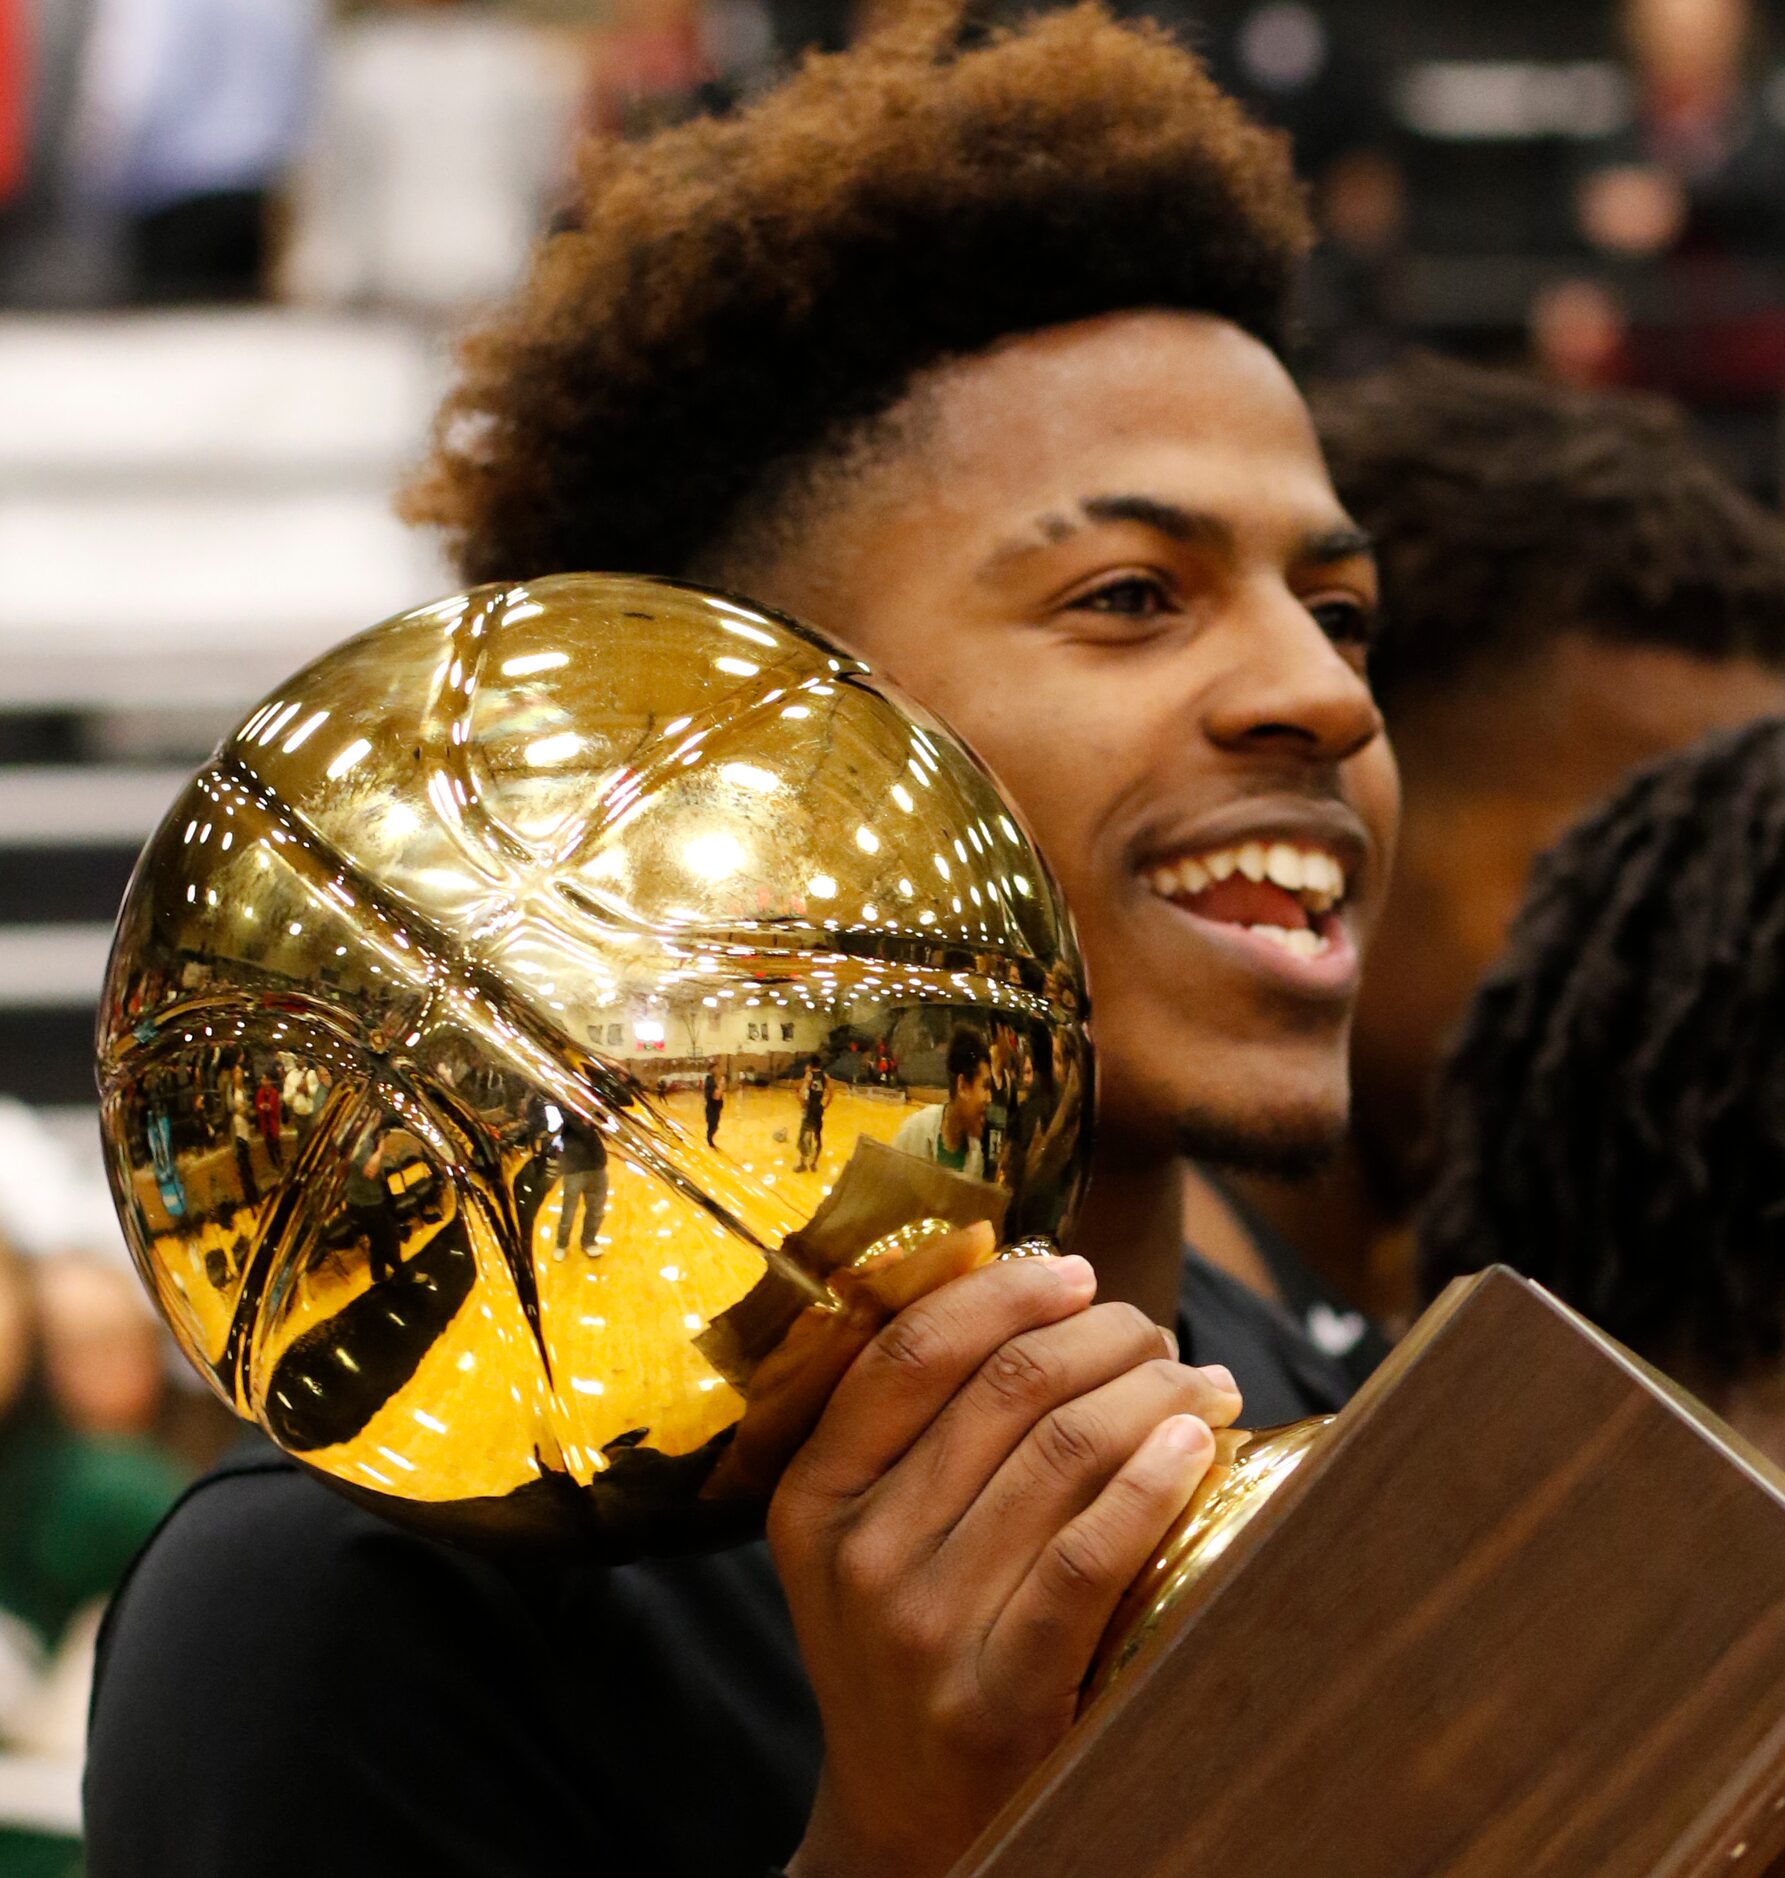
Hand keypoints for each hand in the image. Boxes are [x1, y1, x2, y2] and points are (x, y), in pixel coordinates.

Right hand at [773, 1254, 1239, 1877]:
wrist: (908, 1820)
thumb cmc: (910, 1646)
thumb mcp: (865, 1540)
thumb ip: (918, 1435)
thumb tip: (1035, 1294)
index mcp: (814, 1495)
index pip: (909, 1351)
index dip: (1002, 1291)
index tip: (1074, 1272)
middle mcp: (860, 1553)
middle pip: (1004, 1386)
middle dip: (1103, 1337)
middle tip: (1156, 1333)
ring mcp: (925, 1627)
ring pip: (1061, 1452)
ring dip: (1153, 1394)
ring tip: (1200, 1383)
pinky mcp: (998, 1695)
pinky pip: (1090, 1555)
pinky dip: (1153, 1481)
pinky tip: (1195, 1447)